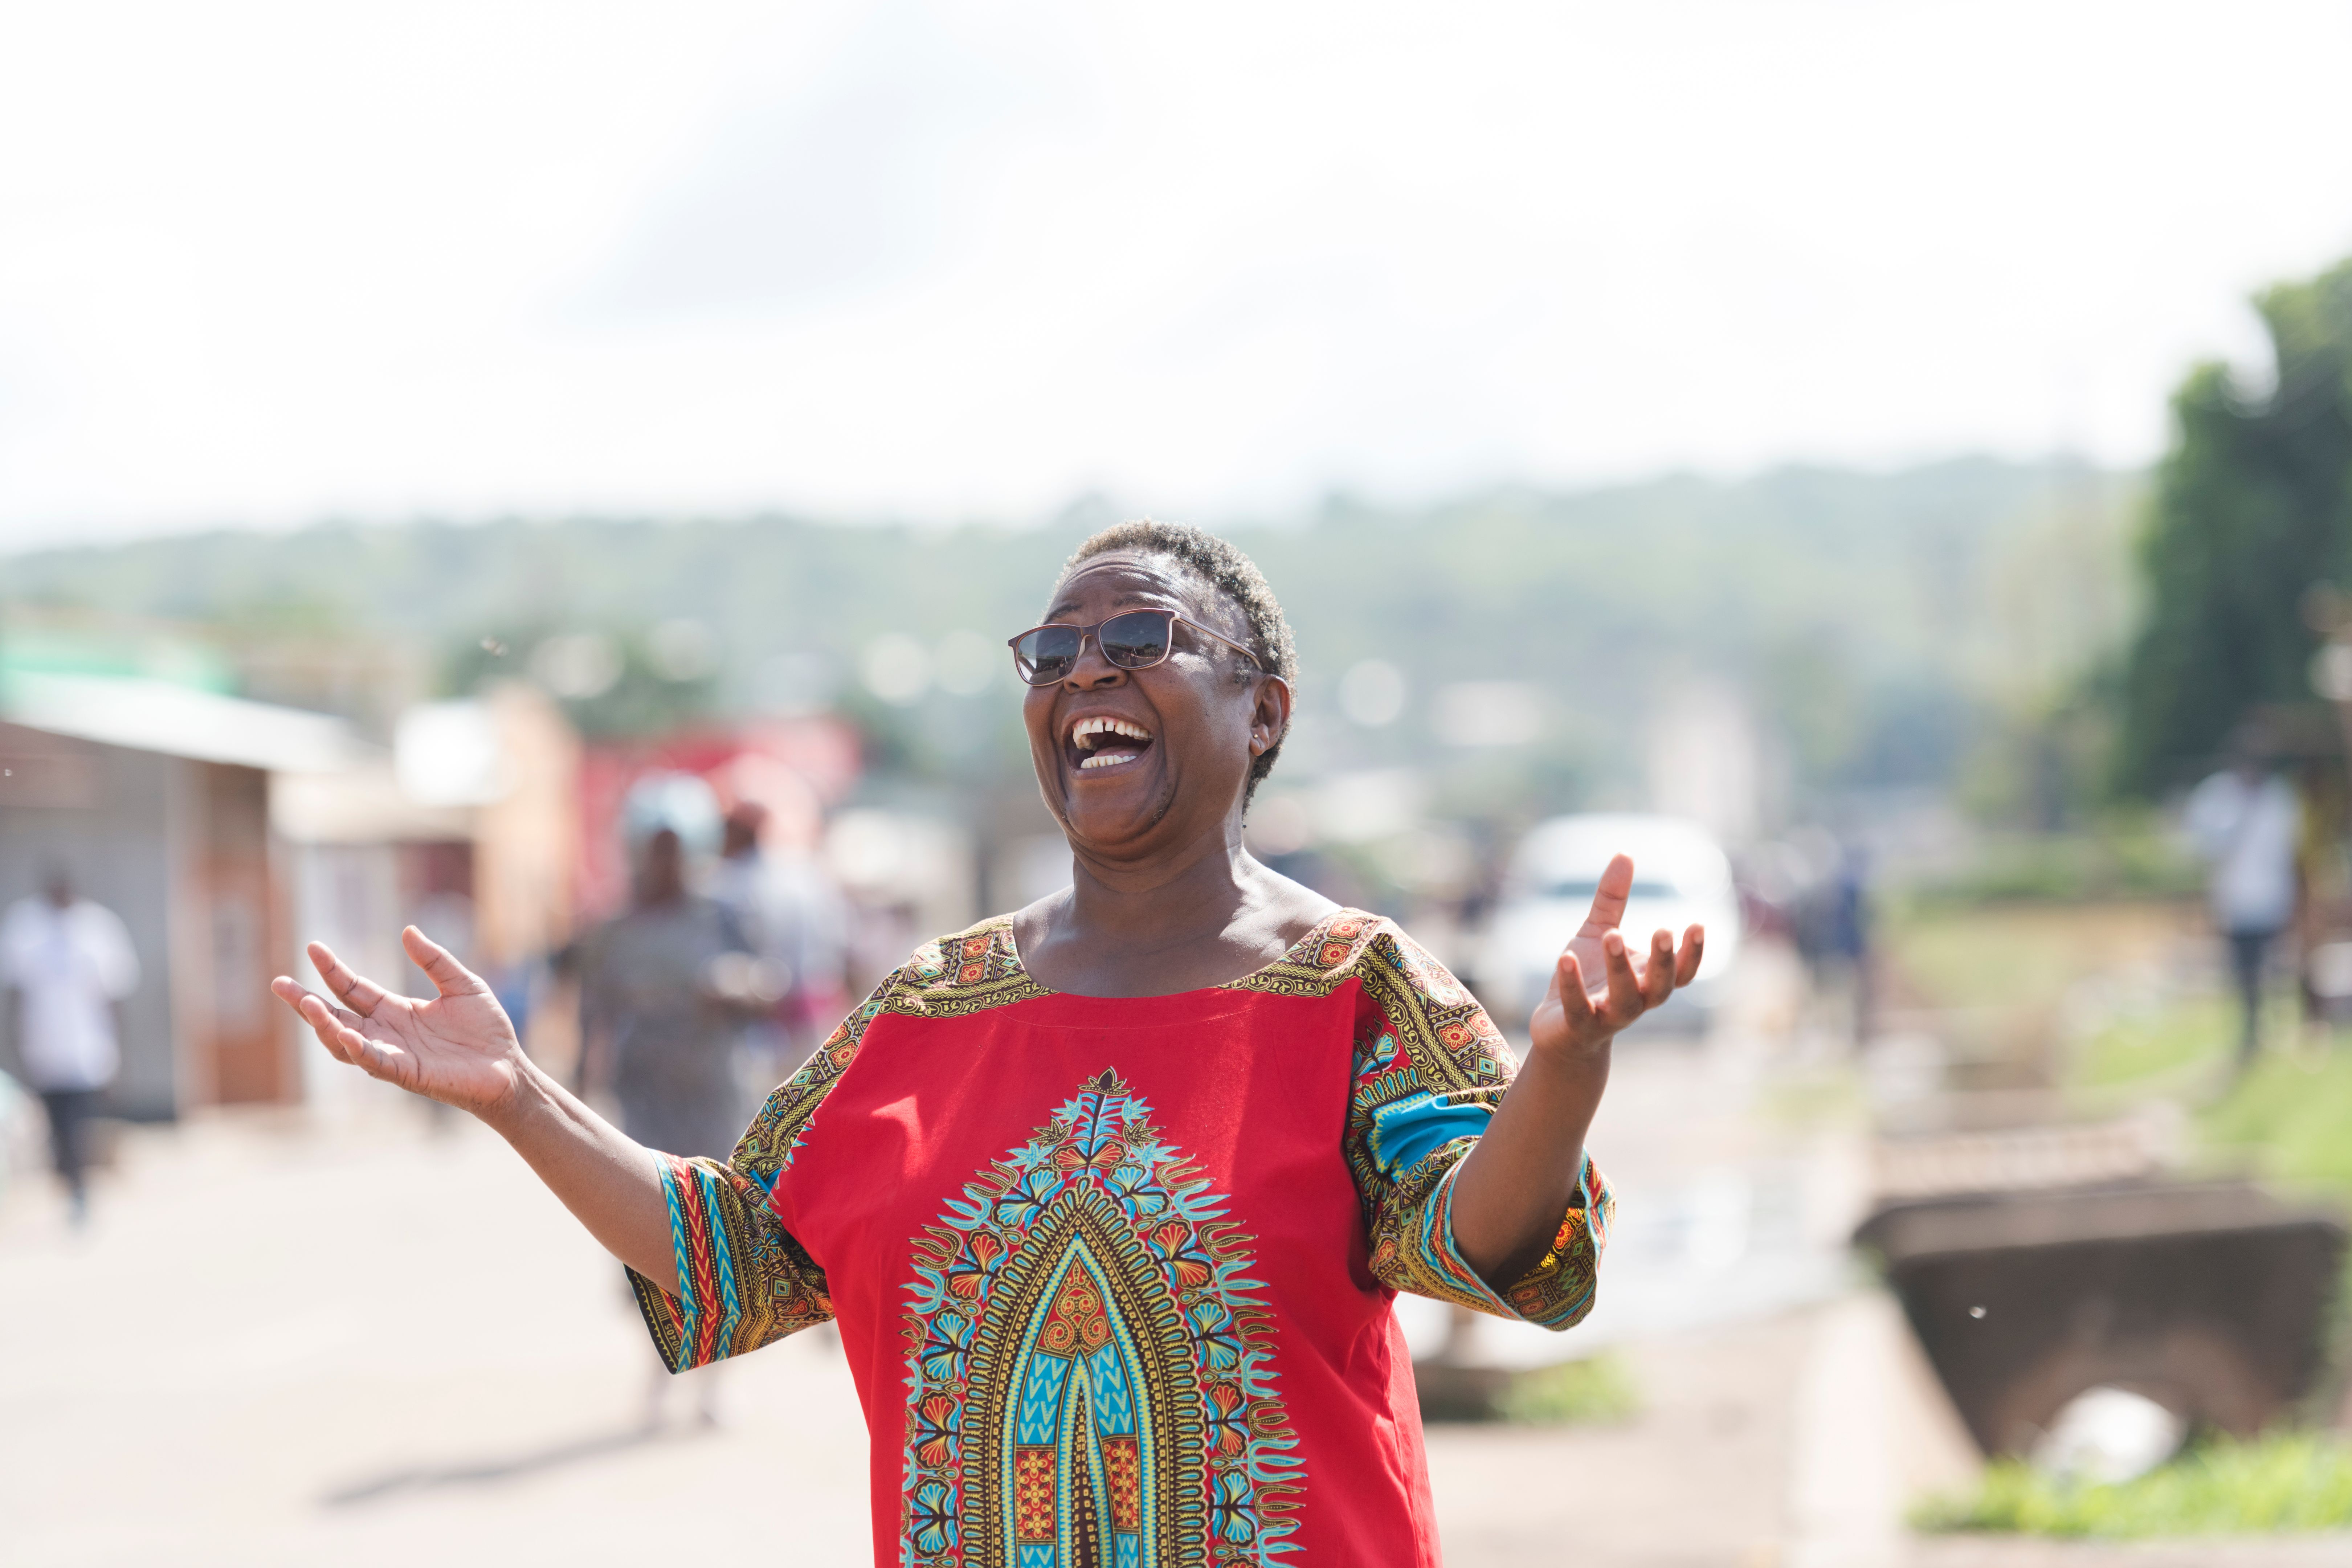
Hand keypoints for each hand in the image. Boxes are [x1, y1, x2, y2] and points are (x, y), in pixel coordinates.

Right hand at [270, 927, 526, 1121]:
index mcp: (395, 1010)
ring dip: (325, 1026)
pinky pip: (375, 1063)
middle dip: (307, 1002)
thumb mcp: (462, 984)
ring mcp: (393, 1054)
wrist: (508, 1067)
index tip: (313, 947)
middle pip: (336, 1016)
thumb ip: (435, 960)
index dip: (332, 970)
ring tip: (308, 1005)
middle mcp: (386, 1033)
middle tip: (279, 984)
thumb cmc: (485, 1029)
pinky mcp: (408, 1073)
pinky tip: (345, 1035)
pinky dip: (358, 1050)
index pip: (353, 989)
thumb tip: (408, 930)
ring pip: (345, 1043)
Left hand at [1526, 853, 1703, 1058]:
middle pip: (1660, 986)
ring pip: (1625, 999)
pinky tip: (1564, 958)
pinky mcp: (1578, 1026)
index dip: (1692, 952)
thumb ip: (1613, 899)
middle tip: (1662, 930)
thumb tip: (1625, 853)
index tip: (1697, 924)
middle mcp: (1636, 1001)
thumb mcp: (1598, 932)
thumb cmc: (1587, 977)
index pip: (1682, 971)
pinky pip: (1578, 1008)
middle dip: (1663, 960)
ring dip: (1620, 968)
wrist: (1559, 1030)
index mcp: (1648, 979)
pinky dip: (1573, 986)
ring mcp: (1608, 1017)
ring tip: (1612, 934)